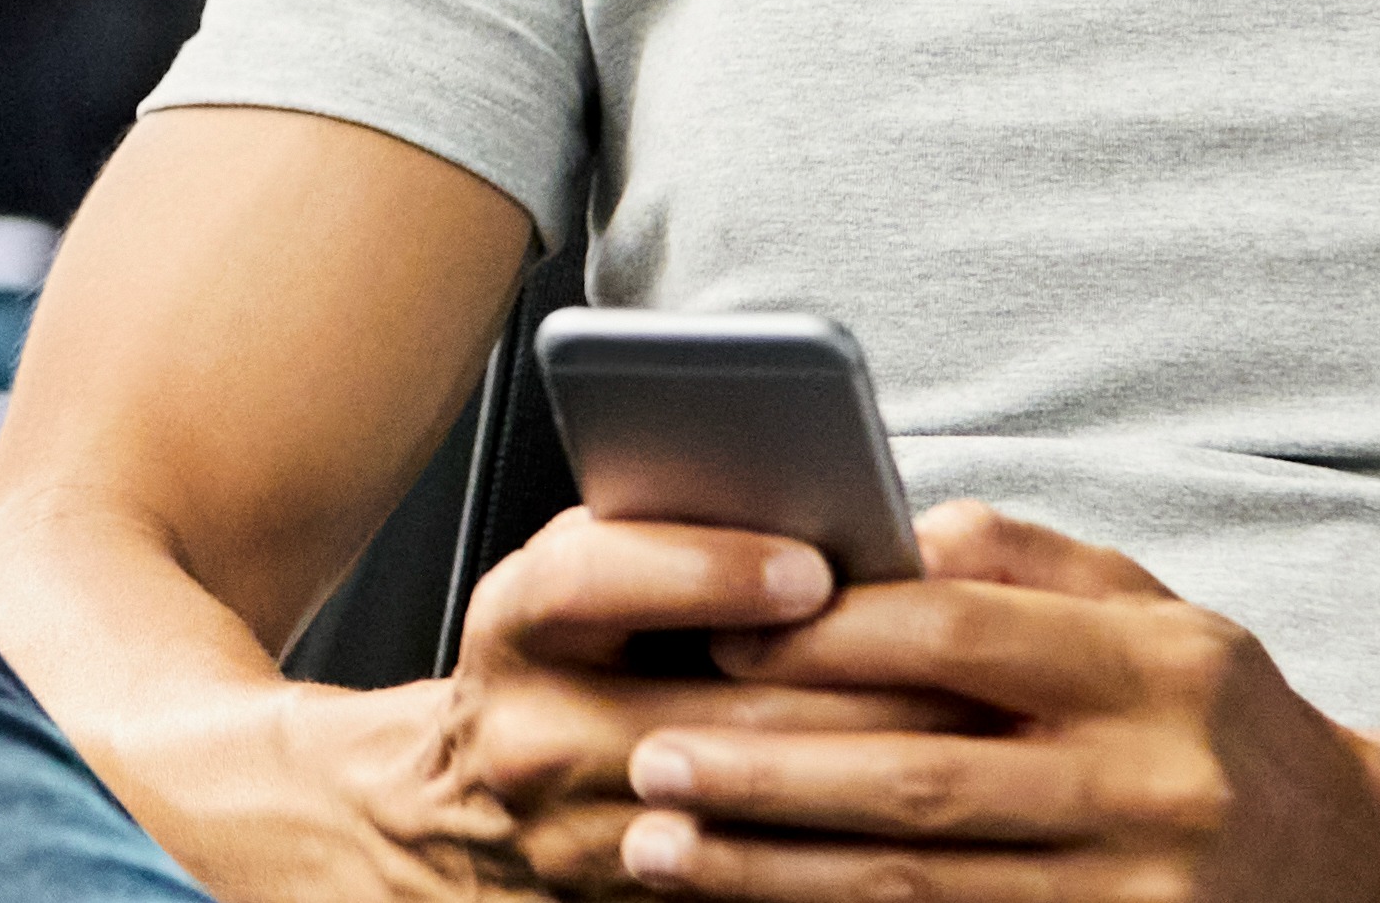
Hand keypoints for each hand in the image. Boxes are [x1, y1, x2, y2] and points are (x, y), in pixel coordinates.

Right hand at [77, 510, 989, 899]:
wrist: (406, 821)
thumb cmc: (534, 669)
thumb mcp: (561, 584)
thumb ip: (658, 543)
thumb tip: (816, 514)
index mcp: (511, 628)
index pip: (588, 577)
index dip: (703, 568)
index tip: (811, 562)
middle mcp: (526, 739)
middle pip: (703, 719)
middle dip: (846, 695)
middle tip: (968, 667)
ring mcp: (570, 846)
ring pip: (739, 823)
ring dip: (862, 793)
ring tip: (973, 753)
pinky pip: (740, 894)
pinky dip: (832, 865)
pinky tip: (920, 844)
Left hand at [607, 504, 1379, 901]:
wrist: (1357, 862)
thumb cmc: (1215, 715)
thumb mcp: (1152, 608)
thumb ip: (1017, 559)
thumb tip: (871, 532)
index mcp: (1154, 668)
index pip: (957, 639)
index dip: (821, 638)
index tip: (712, 641)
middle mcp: (1154, 786)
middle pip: (920, 781)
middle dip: (766, 775)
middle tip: (646, 762)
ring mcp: (1138, 894)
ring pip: (921, 886)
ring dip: (774, 873)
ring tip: (660, 851)